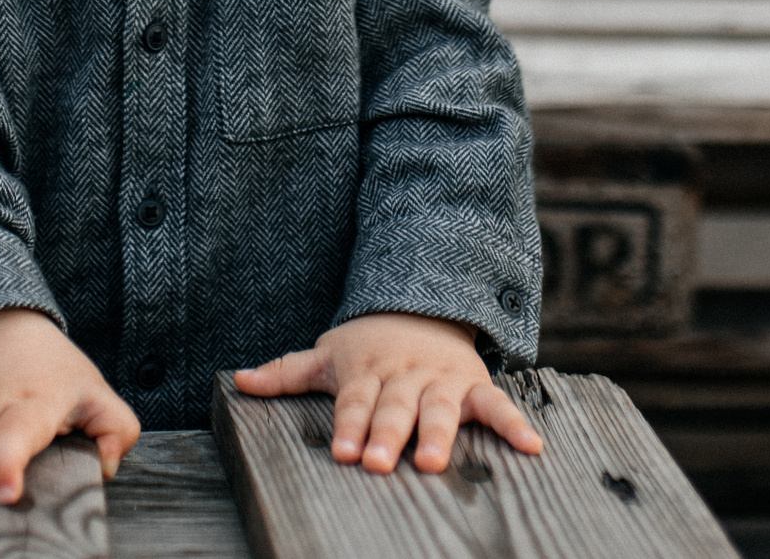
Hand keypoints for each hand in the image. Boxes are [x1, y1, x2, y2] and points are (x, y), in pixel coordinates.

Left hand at [232, 312, 543, 474]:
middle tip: (378, 462)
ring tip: (433, 462)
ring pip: (440, 409)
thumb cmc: (367, 344)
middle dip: (386, 435)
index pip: (355, 401)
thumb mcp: (327, 352)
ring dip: (437, 434)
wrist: (423, 307)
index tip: (344, 452)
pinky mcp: (474, 386)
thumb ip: (286, 372)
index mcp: (367, 370)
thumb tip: (238, 380)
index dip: (350, 425)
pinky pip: (497, 405)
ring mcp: (441, 382)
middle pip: (394, 409)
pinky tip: (531, 446)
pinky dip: (514, 424)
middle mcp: (404, 377)